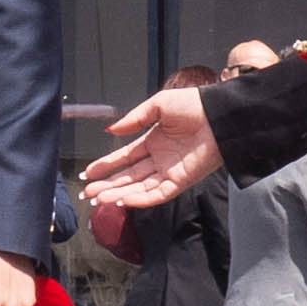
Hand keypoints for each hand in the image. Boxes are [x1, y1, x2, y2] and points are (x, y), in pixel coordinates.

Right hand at [85, 84, 221, 211]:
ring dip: (119, 194)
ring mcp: (170, 171)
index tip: (88, 173)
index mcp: (153, 141)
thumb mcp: (158, 105)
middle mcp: (159, 159)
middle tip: (87, 192)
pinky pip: (158, 194)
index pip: (125, 157)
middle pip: (128, 176)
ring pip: (139, 188)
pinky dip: (141, 199)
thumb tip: (110, 130)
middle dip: (107, 185)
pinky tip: (123, 201)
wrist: (219, 114)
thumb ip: (134, 119)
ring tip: (98, 199)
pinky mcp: (182, 181)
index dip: (106, 165)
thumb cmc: (194, 105)